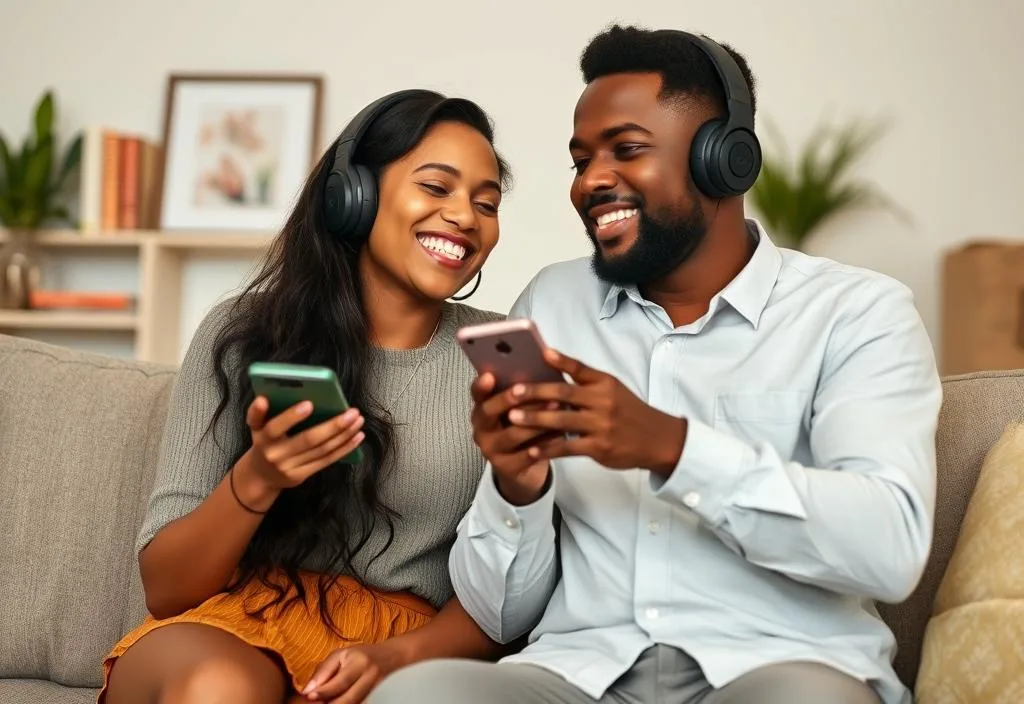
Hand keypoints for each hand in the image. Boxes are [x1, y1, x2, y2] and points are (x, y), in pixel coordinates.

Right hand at [233, 396, 365, 509]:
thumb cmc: (264, 443)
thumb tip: (264, 399)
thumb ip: (258, 413)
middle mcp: (277, 454)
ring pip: (322, 450)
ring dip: (344, 435)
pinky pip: (327, 460)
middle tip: (352, 412)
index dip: (291, 417)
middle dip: (333, 426)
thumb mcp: (256, 427)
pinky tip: (357, 437)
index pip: (275, 427)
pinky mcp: (302, 476)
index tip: (309, 403)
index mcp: (263, 438)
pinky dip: (344, 448)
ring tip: (358, 421)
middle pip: (308, 440)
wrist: (260, 477)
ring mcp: (290, 467)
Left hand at [301, 644, 397, 702]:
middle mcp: (371, 677)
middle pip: (347, 699)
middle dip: (329, 703)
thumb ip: (324, 670)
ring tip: (327, 700)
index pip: (340, 682)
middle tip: (316, 702)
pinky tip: (339, 701)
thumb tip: (307, 690)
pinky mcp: (379, 697)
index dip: (323, 691)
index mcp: (360, 663)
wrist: (391, 657)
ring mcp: (377, 689)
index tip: (309, 696)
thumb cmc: (362, 655)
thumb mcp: (341, 654)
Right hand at [470, 372, 554, 505]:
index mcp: (482, 409)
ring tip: (556, 407)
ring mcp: (491, 450)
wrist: (523, 468)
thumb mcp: (519, 408)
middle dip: (506, 400)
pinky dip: (544, 444)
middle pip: (488, 412)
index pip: (477, 394)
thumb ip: (523, 390)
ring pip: (512, 434)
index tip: (490, 375)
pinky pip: (526, 456)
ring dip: (534, 421)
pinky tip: (560, 436)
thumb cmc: (523, 427)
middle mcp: (481, 429)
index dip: (481, 385)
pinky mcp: (506, 468)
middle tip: (522, 389)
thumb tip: (542, 361)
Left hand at [506, 349, 686, 474]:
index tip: (541, 353)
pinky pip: (568, 448)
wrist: (657, 439)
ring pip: (562, 421)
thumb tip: (551, 364)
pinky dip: (548, 448)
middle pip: (564, 395)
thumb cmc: (628, 411)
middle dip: (536, 393)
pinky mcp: (599, 448)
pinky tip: (531, 450)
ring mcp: (601, 425)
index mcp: (605, 383)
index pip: (580, 368)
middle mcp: (603, 402)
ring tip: (512, 418)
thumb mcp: (612, 388)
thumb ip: (585, 380)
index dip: (560, 361)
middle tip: (513, 392)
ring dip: (535, 420)